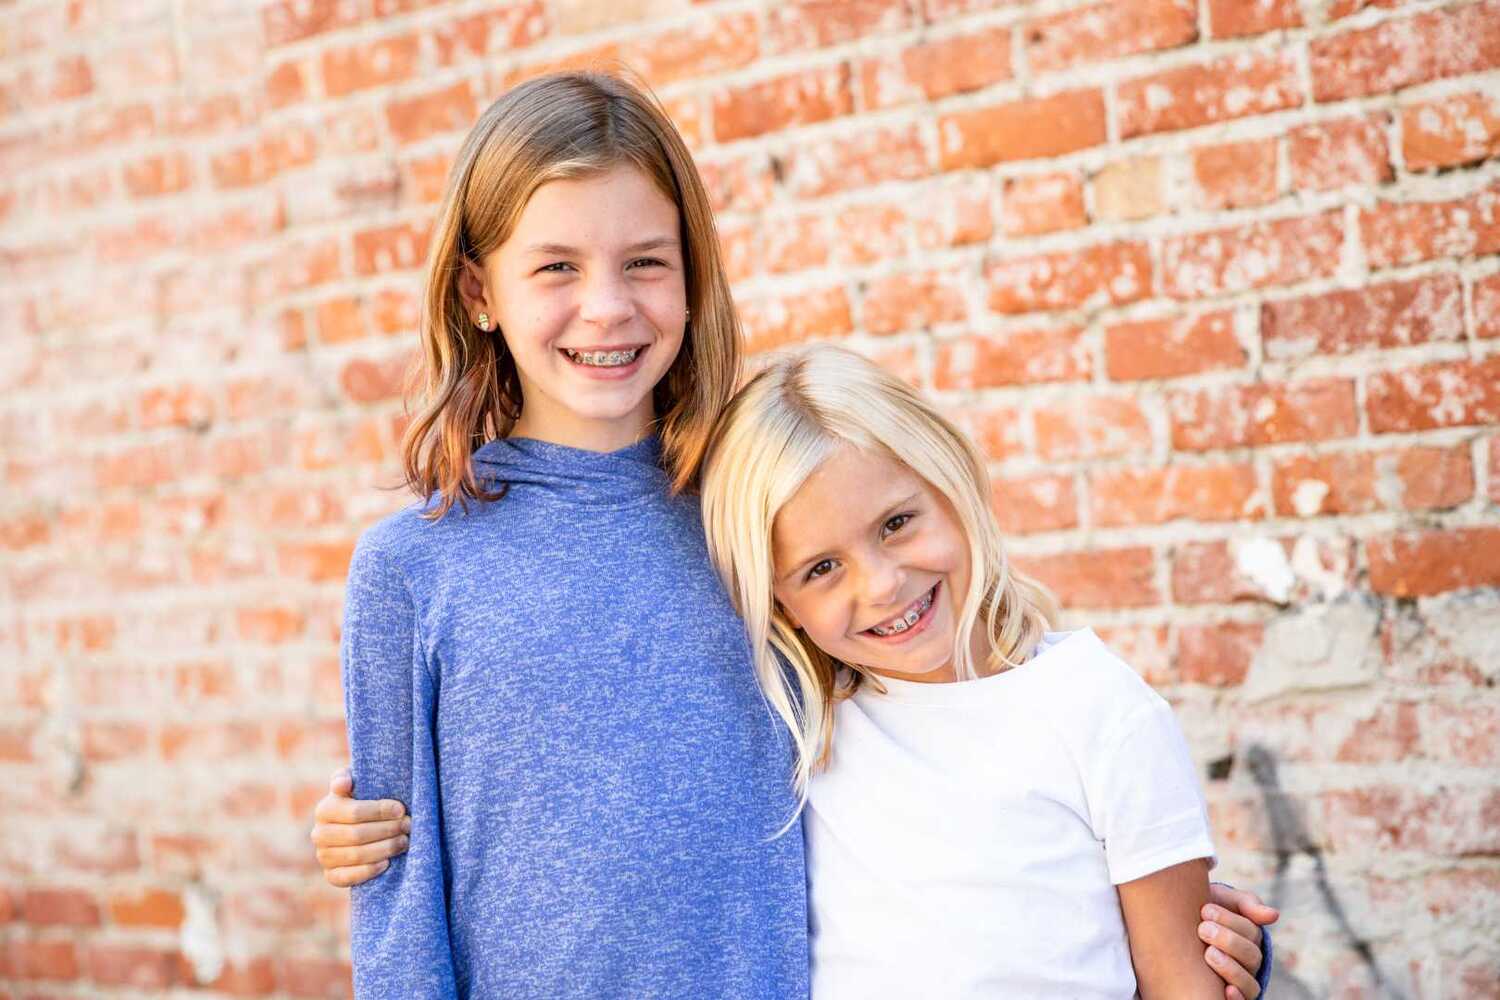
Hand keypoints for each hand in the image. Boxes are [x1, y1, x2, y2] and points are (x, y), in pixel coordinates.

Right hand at [310, 768, 410, 887]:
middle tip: (408, 826)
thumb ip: (346, 778)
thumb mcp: (355, 784)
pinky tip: (386, 862)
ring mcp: (323, 856)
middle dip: (387, 830)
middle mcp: (319, 834)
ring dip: (385, 848)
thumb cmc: (361, 800)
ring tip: (404, 841)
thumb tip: (344, 782)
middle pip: (357, 835)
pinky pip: (348, 877)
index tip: (401, 809)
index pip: (355, 812)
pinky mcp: (331, 875)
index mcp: (325, 809)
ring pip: (356, 855)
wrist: (356, 828)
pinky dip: (369, 871)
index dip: (380, 811)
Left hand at [1200, 884, 1278, 999]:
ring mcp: (1240, 981)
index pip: (1251, 933)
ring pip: (1249, 983)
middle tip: (1203, 929)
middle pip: (1251, 957)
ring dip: (1231, 969)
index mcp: (1251, 938)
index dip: (1230, 921)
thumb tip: (1273, 915)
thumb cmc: (1205, 912)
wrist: (1176, 925)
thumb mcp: (1223, 900)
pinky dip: (1237, 998)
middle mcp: (1249, 963)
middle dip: (1228, 941)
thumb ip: (1247, 904)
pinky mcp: (1230, 995)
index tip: (1206, 910)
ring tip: (1208, 953)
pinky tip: (1227, 990)